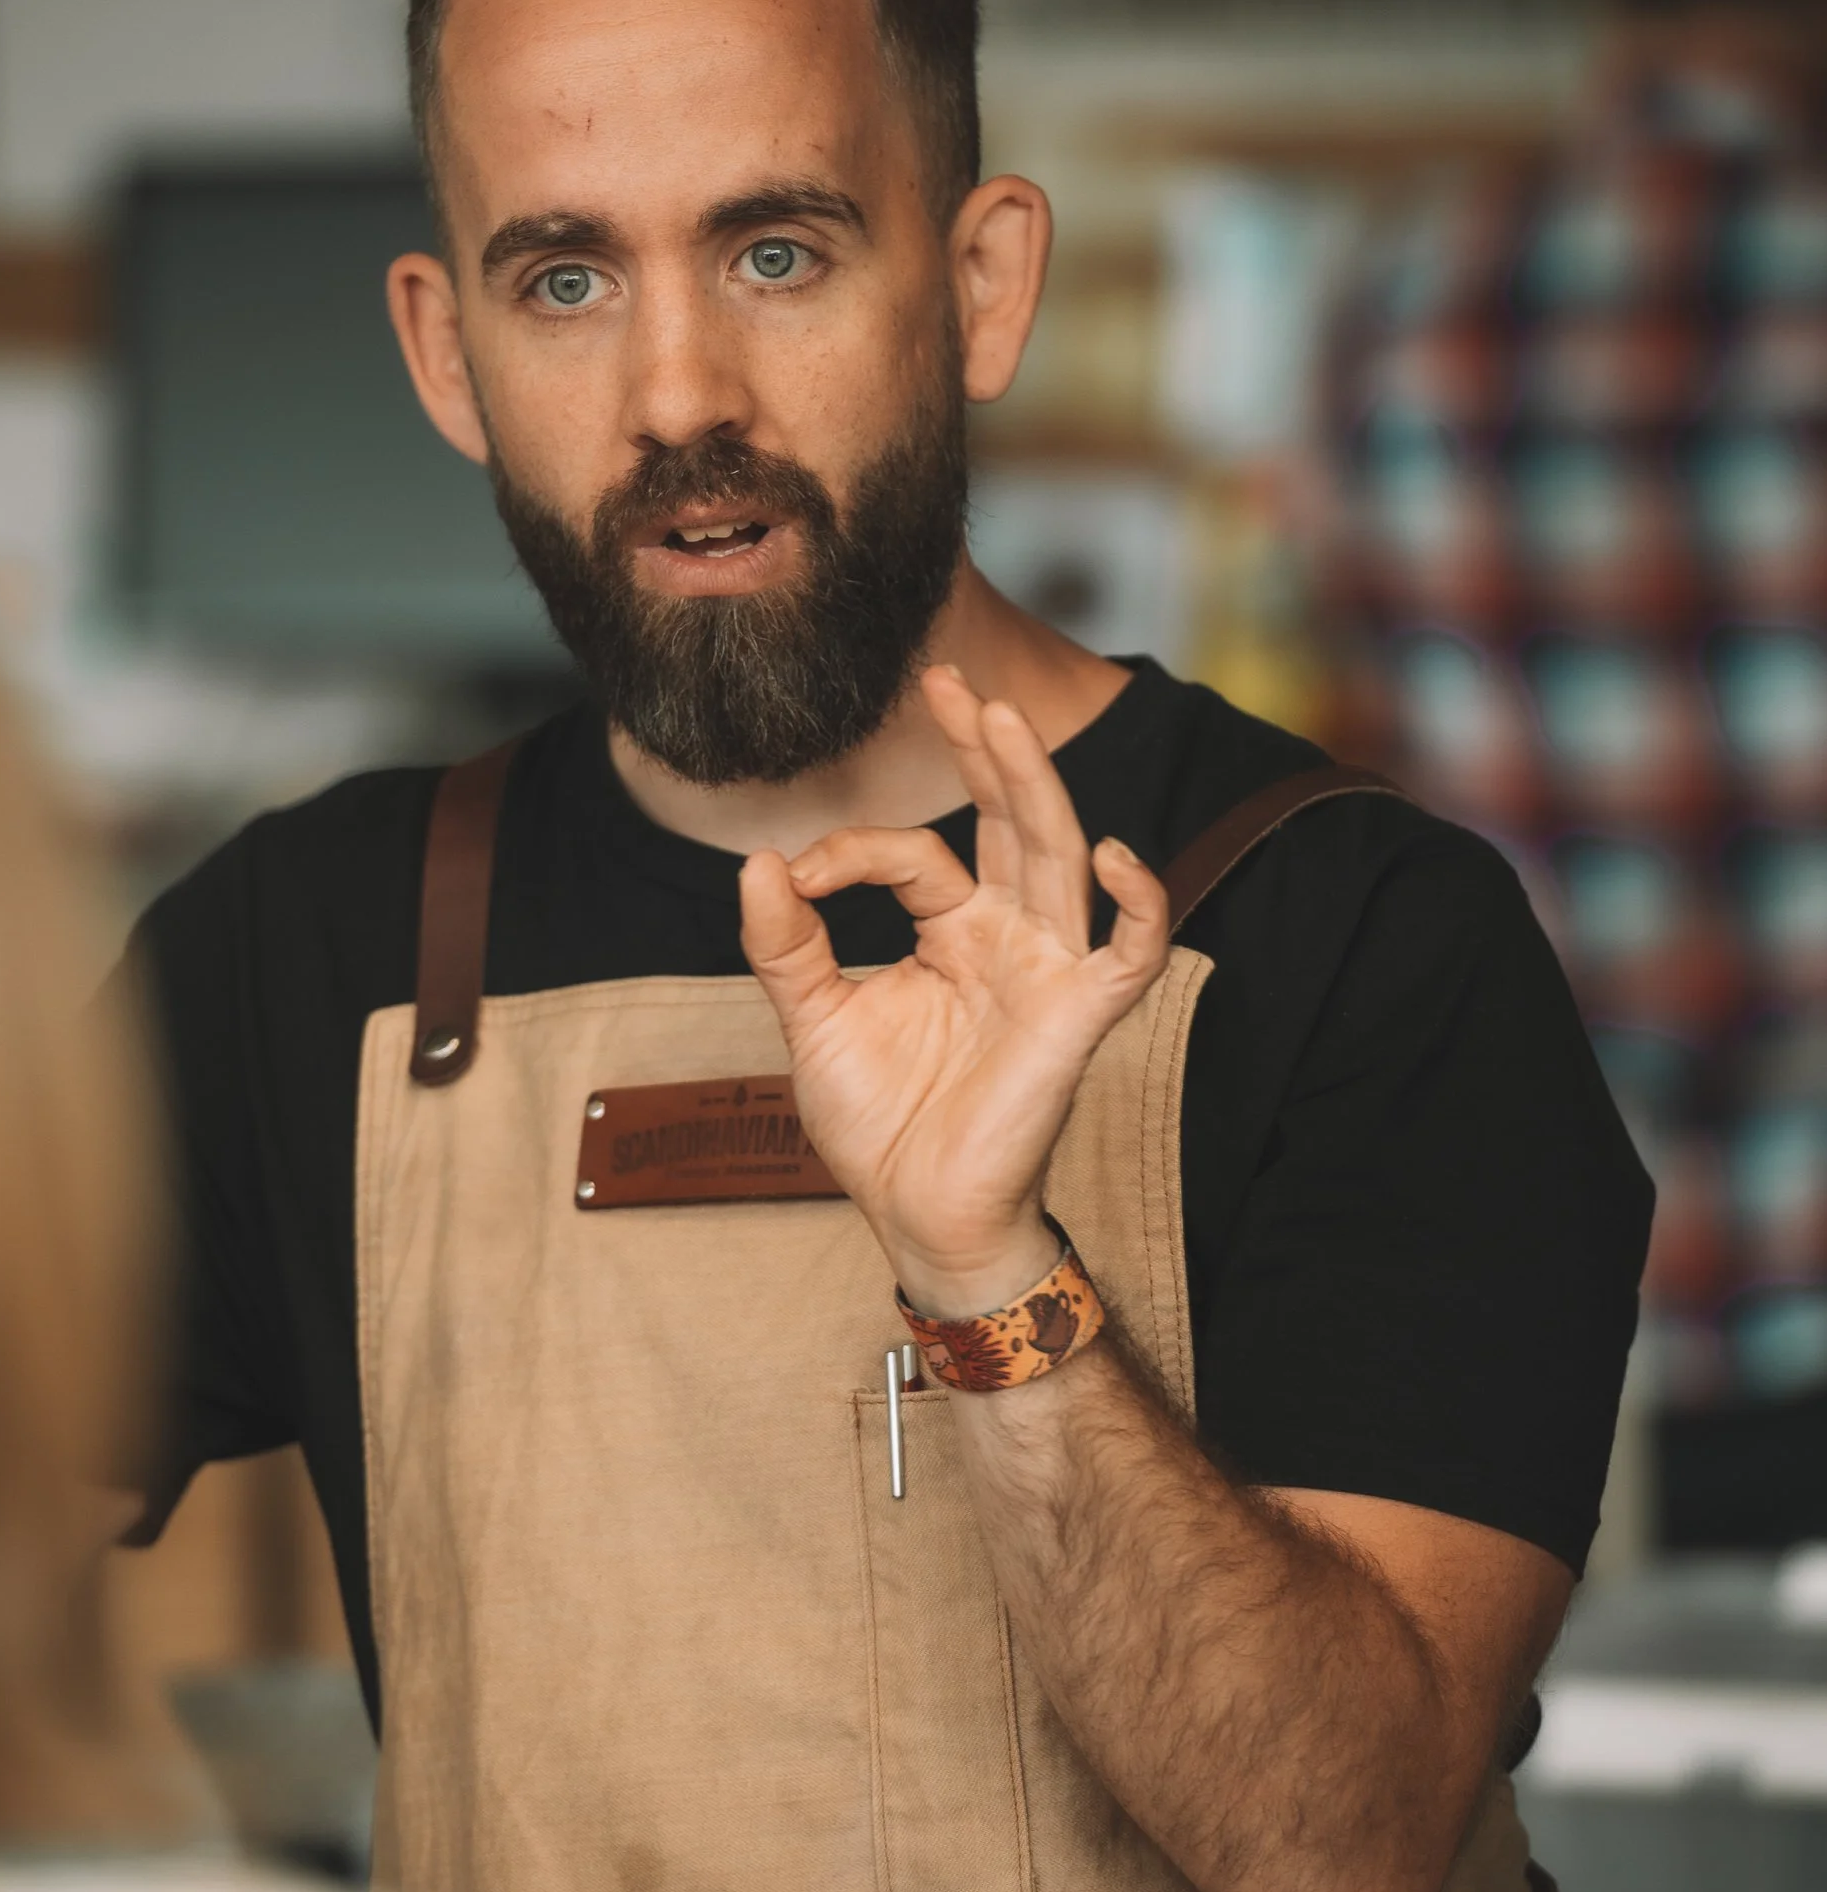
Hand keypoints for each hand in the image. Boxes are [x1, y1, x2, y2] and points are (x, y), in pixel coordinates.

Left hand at [737, 666, 1168, 1317]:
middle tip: (947, 676)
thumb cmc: (880, 1123)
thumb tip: (757, 863)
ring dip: (1032, 785)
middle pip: (1008, 819)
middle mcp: (1007, 936)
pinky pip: (1127, 950)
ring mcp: (1048, 970)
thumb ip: (785, 945)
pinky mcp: (1078, 1017)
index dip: (849, 850)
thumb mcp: (811, 1020)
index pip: (913, 852)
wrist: (917, 1214)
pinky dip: (1134, 900)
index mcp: (950, 929)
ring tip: (1000, 716)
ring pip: (1057, 856)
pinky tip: (1111, 849)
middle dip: (982, 748)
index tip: (792, 877)